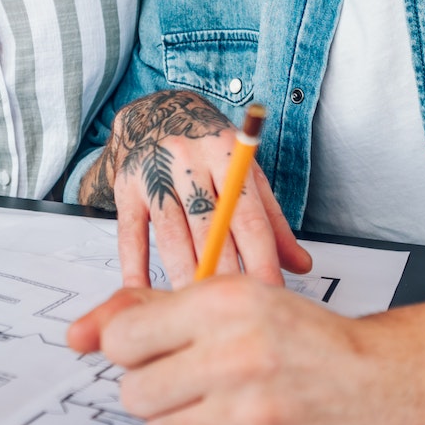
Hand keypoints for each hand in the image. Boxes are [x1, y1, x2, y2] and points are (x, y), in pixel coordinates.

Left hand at [66, 280, 398, 424]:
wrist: (378, 383)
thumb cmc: (300, 341)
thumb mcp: (230, 302)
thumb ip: (149, 312)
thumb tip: (77, 335)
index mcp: (225, 304)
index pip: (123, 340)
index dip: (136, 353)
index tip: (163, 355)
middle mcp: (240, 355)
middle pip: (135, 395)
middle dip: (161, 394)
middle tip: (201, 386)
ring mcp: (254, 415)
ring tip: (222, 414)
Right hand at [79, 90, 308, 287]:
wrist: (156, 111)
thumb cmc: (208, 150)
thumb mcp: (246, 173)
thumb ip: (271, 221)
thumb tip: (300, 265)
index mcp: (227, 154)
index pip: (249, 216)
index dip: (261, 259)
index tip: (269, 291)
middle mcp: (189, 160)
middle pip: (210, 231)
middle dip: (224, 275)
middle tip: (233, 313)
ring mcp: (154, 174)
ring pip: (173, 238)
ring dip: (186, 278)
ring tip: (198, 309)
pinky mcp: (125, 188)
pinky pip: (132, 236)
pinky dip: (137, 270)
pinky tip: (147, 297)